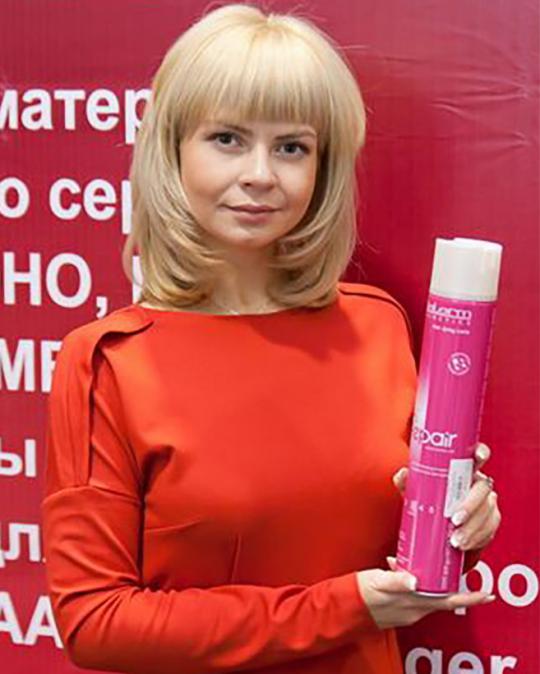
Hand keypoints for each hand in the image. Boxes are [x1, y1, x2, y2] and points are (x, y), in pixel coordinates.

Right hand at [355, 566, 494, 629]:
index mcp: (412, 602)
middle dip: (460, 592)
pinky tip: (413, 574)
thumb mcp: (378, 580)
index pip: (448, 601)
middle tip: (473, 581)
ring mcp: (409, 612)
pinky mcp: (402, 610)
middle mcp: (415, 610)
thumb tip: (413, 580)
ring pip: (432, 599)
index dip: (469, 598)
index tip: (486, 594)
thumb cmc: (361, 592)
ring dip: (439, 588)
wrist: (347, 608)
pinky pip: (419, 599)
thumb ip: (395, 580)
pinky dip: (423, 588)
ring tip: (442, 571)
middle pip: (445, 601)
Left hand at [392, 442, 501, 550]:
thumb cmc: (428, 498)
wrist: (434, 526)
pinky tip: (464, 545)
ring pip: (487, 512)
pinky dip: (476, 539)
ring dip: (472, 528)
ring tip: (455, 540)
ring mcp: (487, 503)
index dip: (481, 452)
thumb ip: (407, 481)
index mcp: (464, 468)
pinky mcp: (490, 522)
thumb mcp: (416, 489)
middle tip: (455, 519)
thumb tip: (402, 474)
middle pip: (483, 489)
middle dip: (471, 505)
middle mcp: (478, 483)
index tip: (478, 457)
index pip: (478, 454)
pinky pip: (489, 530)